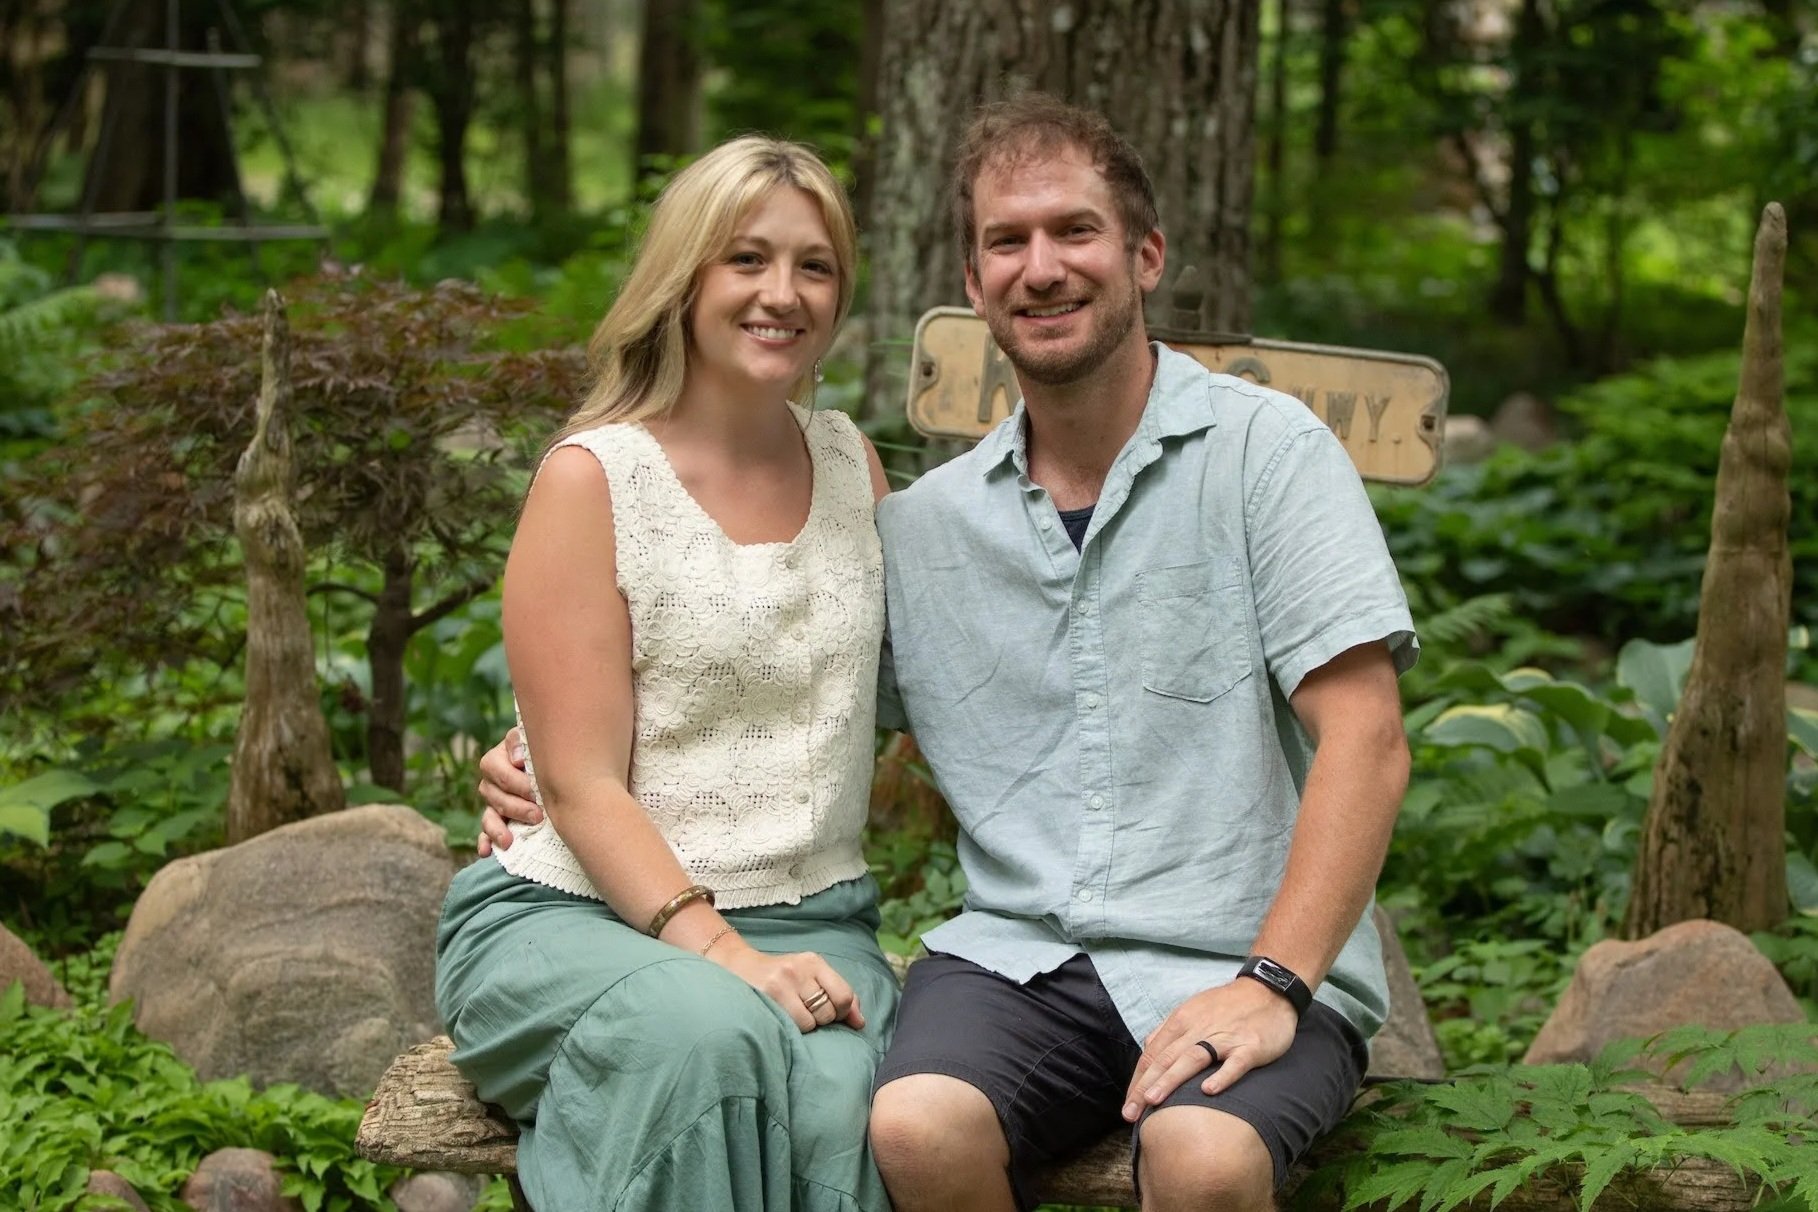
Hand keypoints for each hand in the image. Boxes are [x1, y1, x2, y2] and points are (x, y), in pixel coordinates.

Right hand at [476, 726, 541, 855]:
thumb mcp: (536, 741)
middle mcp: (492, 780)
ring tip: (510, 840)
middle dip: (516, 807)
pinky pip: (485, 832)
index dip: (516, 781)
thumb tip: (518, 759)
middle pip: (495, 796)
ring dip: (498, 828)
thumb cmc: (547, 751)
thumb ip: (522, 742)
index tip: (536, 791)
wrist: (556, 766)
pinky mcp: (496, 819)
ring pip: (489, 816)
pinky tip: (485, 852)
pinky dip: (485, 841)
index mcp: (497, 758)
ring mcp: (493, 802)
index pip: (496, 768)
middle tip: (538, 815)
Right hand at [712, 941, 864, 1033]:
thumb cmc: (781, 977)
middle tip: (805, 1012)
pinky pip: (793, 1026)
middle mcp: (799, 969)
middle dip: (821, 1019)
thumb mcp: (811, 977)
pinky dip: (791, 1029)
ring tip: (791, 1014)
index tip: (830, 1013)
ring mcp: (782, 982)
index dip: (841, 1012)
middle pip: (828, 1012)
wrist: (737, 966)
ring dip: (805, 1025)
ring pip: (811, 1022)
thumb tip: (860, 1023)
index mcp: (814, 961)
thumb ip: (839, 996)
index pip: (844, 995)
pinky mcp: (767, 995)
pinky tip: (781, 1018)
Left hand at [1121, 977, 1298, 1120]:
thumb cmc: (1227, 1005)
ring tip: (1154, 1101)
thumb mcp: (1192, 1010)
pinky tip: (1209, 1091)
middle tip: (1130, 1114)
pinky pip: (1235, 1063)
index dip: (1138, 1081)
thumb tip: (1148, 1051)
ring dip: (1171, 1080)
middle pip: (1166, 1059)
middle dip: (1145, 1087)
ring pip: (1192, 1059)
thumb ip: (1169, 1031)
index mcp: (1181, 1021)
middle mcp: (1198, 1028)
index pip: (1153, 1054)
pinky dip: (1221, 1076)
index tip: (1128, 1106)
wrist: (1268, 990)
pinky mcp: (1250, 1046)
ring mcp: (1225, 1038)